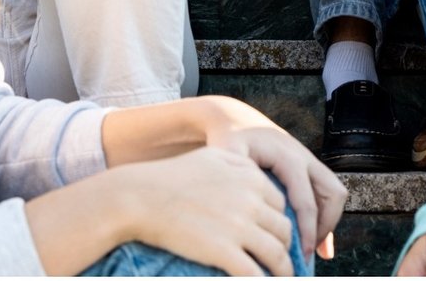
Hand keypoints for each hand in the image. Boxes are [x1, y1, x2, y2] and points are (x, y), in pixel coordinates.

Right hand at [121, 147, 296, 275]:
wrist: (140, 197)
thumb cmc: (170, 177)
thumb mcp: (211, 157)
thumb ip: (239, 163)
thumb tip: (256, 173)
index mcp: (251, 177)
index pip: (280, 204)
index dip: (278, 221)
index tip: (274, 234)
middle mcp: (251, 200)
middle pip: (283, 229)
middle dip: (285, 246)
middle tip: (281, 259)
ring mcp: (239, 227)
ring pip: (277, 254)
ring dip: (284, 269)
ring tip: (282, 277)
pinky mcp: (224, 251)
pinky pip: (255, 273)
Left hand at [204, 112, 347, 261]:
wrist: (237, 121)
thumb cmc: (230, 139)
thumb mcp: (228, 153)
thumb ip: (238, 176)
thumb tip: (252, 207)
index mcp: (288, 157)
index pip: (307, 199)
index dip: (308, 229)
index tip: (304, 254)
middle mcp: (305, 158)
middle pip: (333, 193)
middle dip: (326, 224)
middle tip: (308, 252)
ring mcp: (309, 162)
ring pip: (334, 193)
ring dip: (328, 220)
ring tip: (311, 248)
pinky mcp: (307, 169)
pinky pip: (326, 193)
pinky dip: (324, 216)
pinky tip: (317, 242)